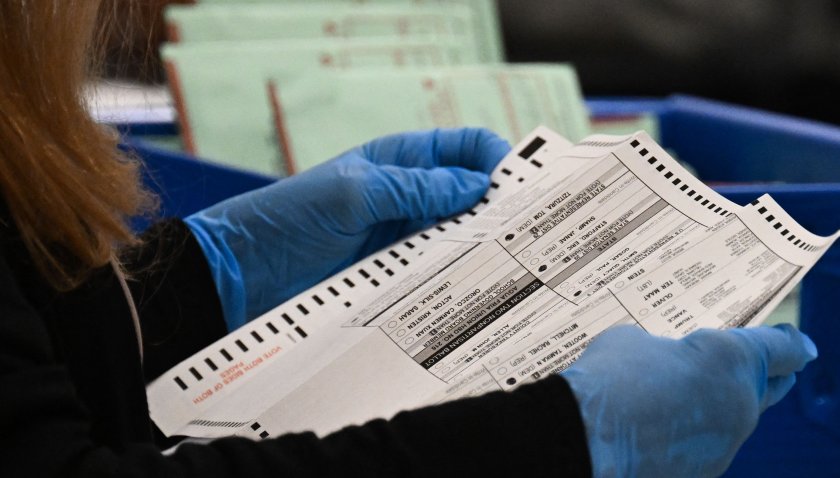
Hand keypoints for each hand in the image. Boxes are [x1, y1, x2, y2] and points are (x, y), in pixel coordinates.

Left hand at [185, 128, 510, 328]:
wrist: (247, 269)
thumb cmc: (291, 216)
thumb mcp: (354, 192)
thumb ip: (415, 188)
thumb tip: (476, 186)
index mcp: (402, 158)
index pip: (465, 147)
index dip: (496, 158)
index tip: (519, 184)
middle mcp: (410, 193)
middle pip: (472, 192)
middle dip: (499, 204)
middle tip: (525, 228)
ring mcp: (405, 233)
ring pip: (461, 233)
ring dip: (482, 242)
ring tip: (507, 258)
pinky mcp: (397, 270)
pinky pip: (438, 267)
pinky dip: (458, 272)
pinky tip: (473, 282)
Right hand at [561, 324, 817, 477]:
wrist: (586, 438)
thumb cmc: (610, 379)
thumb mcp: (636, 340)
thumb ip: (667, 349)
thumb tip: (665, 363)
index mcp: (730, 359)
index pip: (781, 348)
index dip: (789, 344)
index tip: (796, 345)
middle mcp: (740, 404)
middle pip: (770, 389)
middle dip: (763, 377)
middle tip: (751, 368)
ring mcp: (723, 445)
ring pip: (731, 421)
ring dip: (713, 408)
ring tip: (671, 399)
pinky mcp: (703, 471)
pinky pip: (705, 446)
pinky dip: (689, 437)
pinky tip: (655, 428)